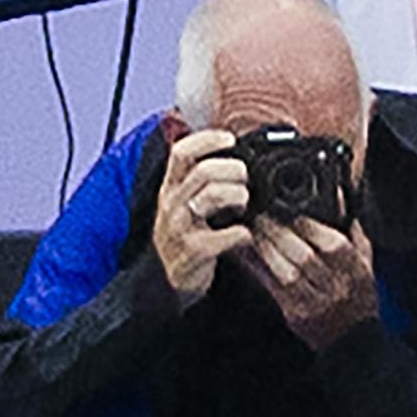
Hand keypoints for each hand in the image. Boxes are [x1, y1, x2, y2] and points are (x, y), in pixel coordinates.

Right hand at [152, 127, 253, 304]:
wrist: (172, 277)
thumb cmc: (187, 232)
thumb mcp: (184, 200)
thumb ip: (201, 176)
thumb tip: (233, 149)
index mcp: (170, 187)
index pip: (181, 153)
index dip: (207, 140)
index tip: (231, 139)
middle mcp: (172, 203)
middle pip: (205, 171)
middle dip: (235, 170)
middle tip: (246, 180)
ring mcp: (181, 227)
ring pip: (214, 195)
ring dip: (239, 196)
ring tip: (243, 206)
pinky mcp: (194, 251)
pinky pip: (228, 234)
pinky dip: (243, 233)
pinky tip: (244, 234)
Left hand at [244, 214, 378, 349]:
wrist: (353, 341)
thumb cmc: (361, 300)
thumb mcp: (369, 266)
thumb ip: (358, 237)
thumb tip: (346, 206)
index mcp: (356, 270)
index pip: (332, 243)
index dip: (308, 225)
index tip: (289, 209)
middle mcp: (336, 286)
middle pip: (306, 256)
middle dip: (281, 234)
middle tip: (262, 216)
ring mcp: (314, 301)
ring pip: (287, 272)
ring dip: (266, 250)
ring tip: (252, 231)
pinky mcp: (294, 313)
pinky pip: (272, 287)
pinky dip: (256, 269)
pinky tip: (244, 255)